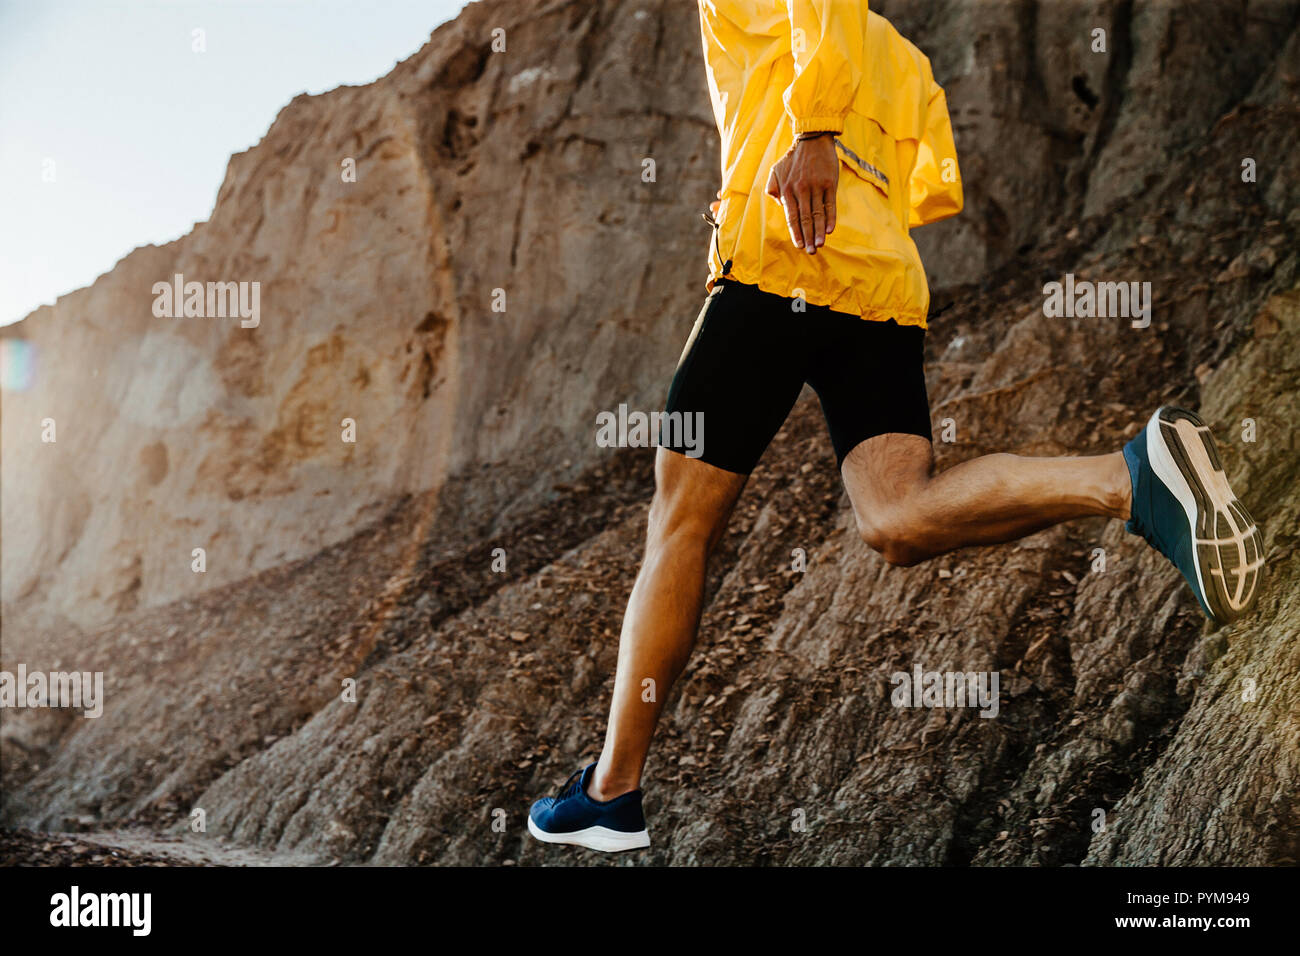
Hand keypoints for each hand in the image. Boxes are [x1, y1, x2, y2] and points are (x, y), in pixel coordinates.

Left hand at [765, 134, 838, 253]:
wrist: (812, 139)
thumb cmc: (792, 158)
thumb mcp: (776, 171)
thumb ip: (773, 189)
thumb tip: (779, 205)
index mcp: (787, 190)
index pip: (792, 216)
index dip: (796, 232)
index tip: (799, 245)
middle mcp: (801, 189)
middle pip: (805, 219)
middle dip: (808, 237)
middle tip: (811, 251)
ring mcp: (816, 186)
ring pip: (818, 214)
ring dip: (819, 231)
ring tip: (820, 245)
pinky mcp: (830, 182)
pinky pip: (830, 204)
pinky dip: (830, 218)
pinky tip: (830, 230)